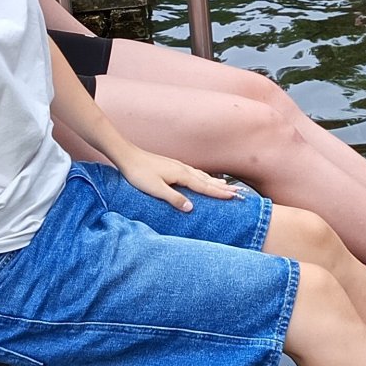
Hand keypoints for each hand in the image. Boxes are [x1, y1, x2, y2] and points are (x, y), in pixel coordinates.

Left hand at [117, 147, 238, 210]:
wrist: (128, 156)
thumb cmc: (139, 173)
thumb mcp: (156, 189)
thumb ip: (174, 198)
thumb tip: (191, 208)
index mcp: (182, 175)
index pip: (205, 186)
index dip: (219, 193)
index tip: (233, 197)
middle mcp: (183, 169)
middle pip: (207, 180)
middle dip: (222, 187)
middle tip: (237, 193)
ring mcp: (178, 166)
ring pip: (201, 176)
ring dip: (214, 182)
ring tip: (225, 186)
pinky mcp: (172, 166)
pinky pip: (194, 173)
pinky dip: (203, 178)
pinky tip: (202, 178)